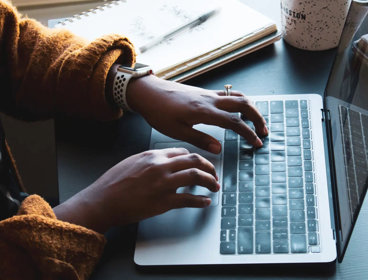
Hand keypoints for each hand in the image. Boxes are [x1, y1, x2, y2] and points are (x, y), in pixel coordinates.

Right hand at [53, 148, 218, 232]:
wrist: (102, 201)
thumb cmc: (113, 183)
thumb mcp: (132, 162)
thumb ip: (151, 160)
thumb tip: (166, 162)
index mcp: (153, 155)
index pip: (183, 152)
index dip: (195, 158)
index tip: (200, 164)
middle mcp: (161, 166)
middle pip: (194, 160)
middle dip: (209, 167)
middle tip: (214, 174)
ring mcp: (163, 184)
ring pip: (196, 176)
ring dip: (210, 181)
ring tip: (214, 186)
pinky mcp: (163, 202)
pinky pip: (189, 199)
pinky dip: (200, 201)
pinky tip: (205, 202)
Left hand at [127, 75, 267, 153]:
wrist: (148, 92)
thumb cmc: (159, 112)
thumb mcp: (177, 131)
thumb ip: (200, 140)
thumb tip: (219, 149)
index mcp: (204, 111)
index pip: (234, 122)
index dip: (248, 133)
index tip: (256, 143)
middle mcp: (210, 99)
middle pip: (243, 104)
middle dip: (257, 117)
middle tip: (263, 131)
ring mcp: (208, 94)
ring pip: (237, 96)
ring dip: (250, 108)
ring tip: (255, 121)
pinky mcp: (204, 92)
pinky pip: (228, 94)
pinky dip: (239, 102)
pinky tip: (237, 110)